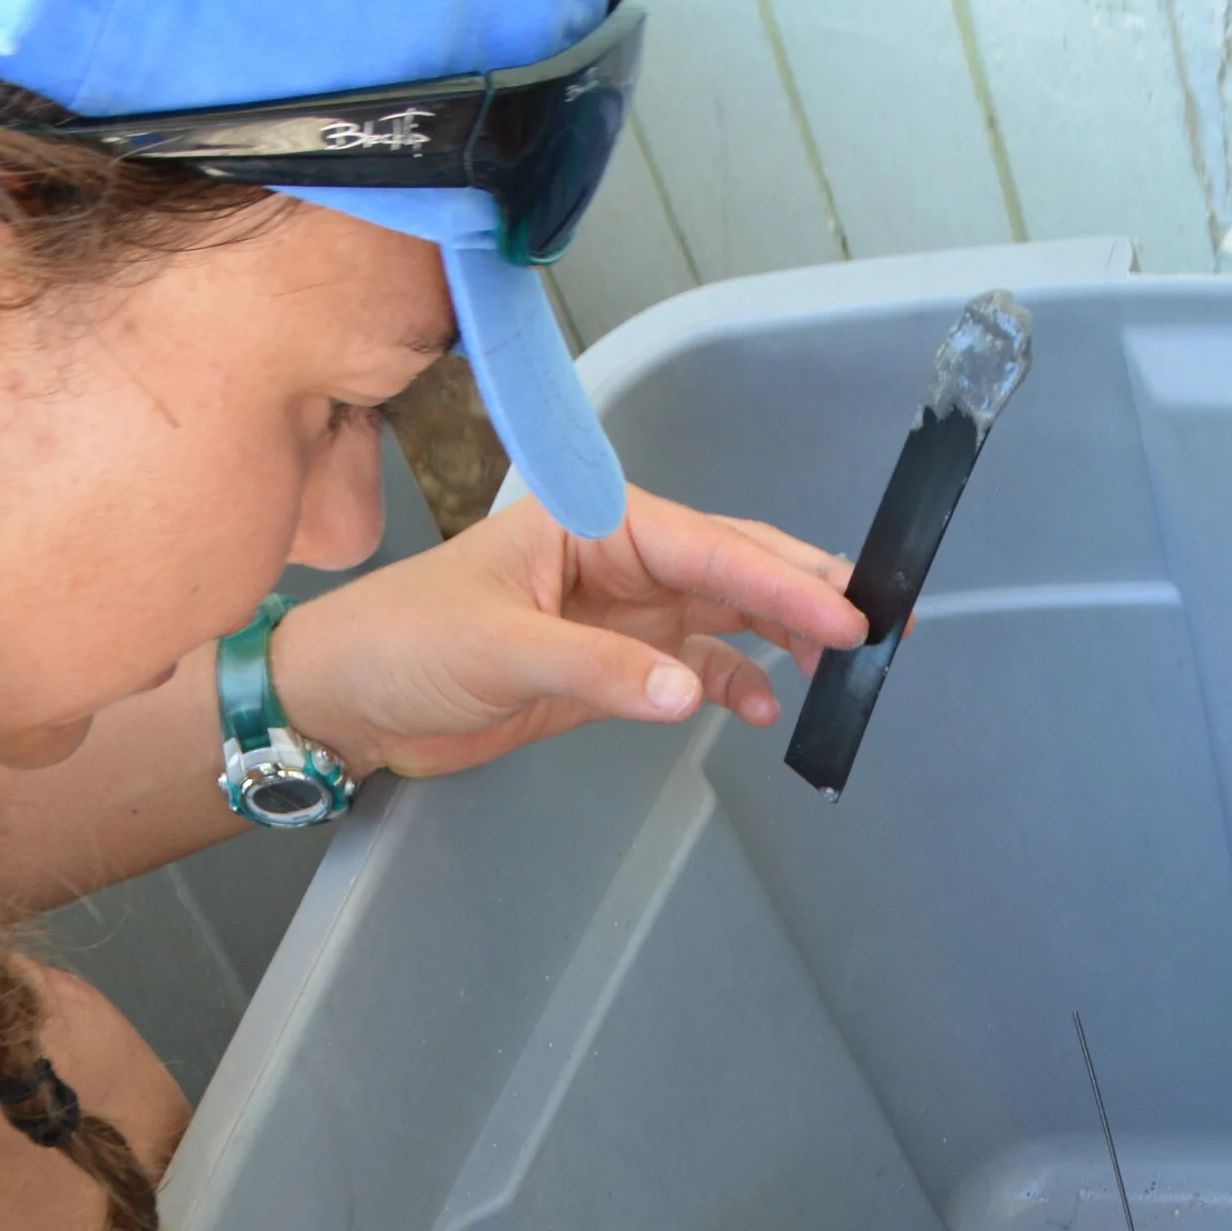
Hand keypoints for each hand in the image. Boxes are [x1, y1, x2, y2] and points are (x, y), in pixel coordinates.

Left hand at [270, 484, 865, 779]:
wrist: (348, 699)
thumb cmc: (403, 643)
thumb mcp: (500, 651)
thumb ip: (600, 673)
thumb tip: (688, 692)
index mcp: (591, 523)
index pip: (707, 547)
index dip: (781, 581)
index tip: (843, 612)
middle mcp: (615, 557)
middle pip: (732, 566)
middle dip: (806, 591)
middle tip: (883, 620)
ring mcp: (618, 612)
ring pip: (724, 614)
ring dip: (782, 637)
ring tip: (845, 665)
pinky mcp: (610, 664)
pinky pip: (692, 667)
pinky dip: (733, 685)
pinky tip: (767, 708)